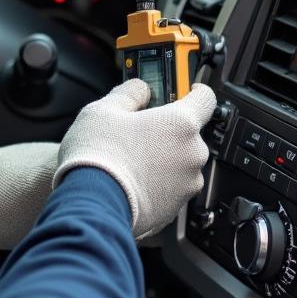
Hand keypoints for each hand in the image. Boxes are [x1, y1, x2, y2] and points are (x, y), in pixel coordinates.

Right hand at [54, 80, 215, 241]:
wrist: (90, 205)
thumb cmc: (98, 157)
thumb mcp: (104, 108)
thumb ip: (130, 93)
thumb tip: (140, 89)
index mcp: (181, 123)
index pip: (205, 98)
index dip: (194, 91)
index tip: (184, 91)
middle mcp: (192, 154)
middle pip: (188, 133)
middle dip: (167, 131)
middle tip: (139, 131)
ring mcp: (186, 184)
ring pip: (179, 162)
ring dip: (163, 158)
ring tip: (130, 159)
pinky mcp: (175, 208)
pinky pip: (170, 188)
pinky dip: (156, 183)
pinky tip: (131, 179)